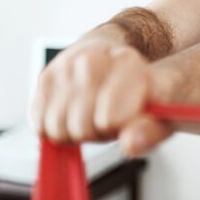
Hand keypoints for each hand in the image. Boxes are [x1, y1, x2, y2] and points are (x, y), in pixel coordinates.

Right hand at [30, 32, 175, 156]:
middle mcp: (92, 58)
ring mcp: (65, 66)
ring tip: (92, 113)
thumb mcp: (159, 111)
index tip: (126, 117)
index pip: (109, 120)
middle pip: (82, 128)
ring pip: (57, 127)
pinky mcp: (45, 77)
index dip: (117, 128)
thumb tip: (130, 144)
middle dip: (96, 132)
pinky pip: (41, 123)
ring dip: (74, 131)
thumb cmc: (139, 88)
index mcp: (126, 61)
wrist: (114, 55)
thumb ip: (151, 130)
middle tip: (109, 117)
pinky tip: (73, 112)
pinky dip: (55, 127)